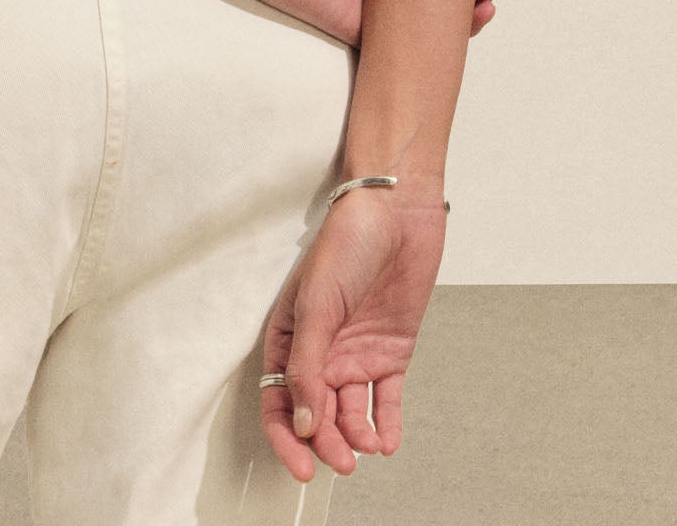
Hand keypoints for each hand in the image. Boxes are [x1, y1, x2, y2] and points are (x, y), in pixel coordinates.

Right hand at [258, 189, 446, 481]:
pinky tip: (387, 441)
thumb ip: (307, 365)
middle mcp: (321, 349)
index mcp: (290, 334)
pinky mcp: (389, 351)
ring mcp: (355, 352)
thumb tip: (303, 422)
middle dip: (325, 443)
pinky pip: (385, 399)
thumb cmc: (347, 241)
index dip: (286, 436)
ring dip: (355, 436)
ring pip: (349, 412)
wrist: (398, 212)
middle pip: (315, 412)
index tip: (302, 465)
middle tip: (340, 462)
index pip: (279, 397)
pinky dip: (386, 423)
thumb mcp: (317, 303)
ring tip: (366, 447)